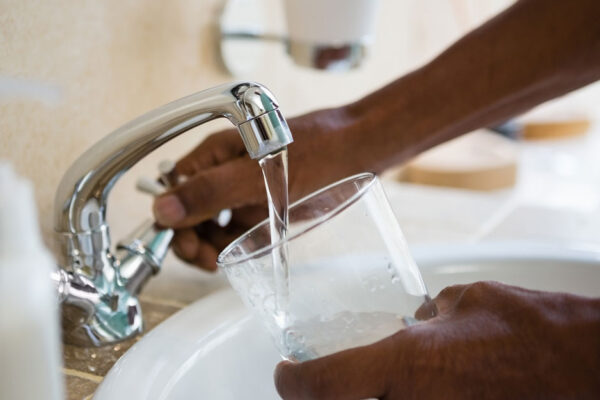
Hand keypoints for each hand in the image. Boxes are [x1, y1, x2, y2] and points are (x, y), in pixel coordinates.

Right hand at [152, 106, 369, 269]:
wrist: (359, 150)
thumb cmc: (316, 152)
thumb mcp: (258, 176)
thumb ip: (210, 192)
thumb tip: (163, 209)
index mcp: (214, 155)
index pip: (174, 192)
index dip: (174, 222)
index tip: (188, 248)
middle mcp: (223, 171)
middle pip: (190, 211)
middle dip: (191, 238)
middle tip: (208, 261)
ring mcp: (242, 189)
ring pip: (211, 223)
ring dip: (211, 245)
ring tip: (223, 261)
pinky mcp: (261, 204)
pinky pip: (236, 228)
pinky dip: (233, 244)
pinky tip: (241, 253)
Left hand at [274, 281, 599, 399]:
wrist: (583, 367)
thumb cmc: (527, 327)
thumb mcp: (463, 302)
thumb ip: (428, 317)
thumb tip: (417, 324)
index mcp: (404, 366)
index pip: (321, 385)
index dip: (292, 381)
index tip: (285, 372)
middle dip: (321, 397)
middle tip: (316, 380)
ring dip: (362, 398)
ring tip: (364, 382)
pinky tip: (415, 387)